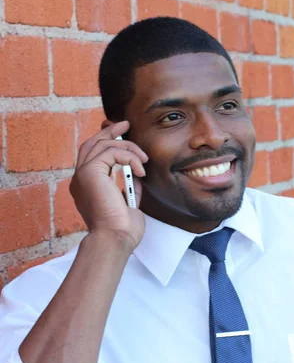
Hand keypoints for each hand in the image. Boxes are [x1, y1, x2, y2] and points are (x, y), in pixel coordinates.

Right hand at [70, 121, 148, 251]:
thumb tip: (137, 173)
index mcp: (87, 186)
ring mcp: (82, 175)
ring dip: (128, 148)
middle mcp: (80, 179)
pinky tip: (140, 170)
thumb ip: (129, 186)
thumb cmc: (122, 228)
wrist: (116, 238)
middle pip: (92, 144)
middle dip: (110, 131)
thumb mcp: (129, 202)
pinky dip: (130, 157)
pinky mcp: (89, 173)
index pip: (92, 155)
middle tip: (126, 124)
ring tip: (144, 159)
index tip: (123, 133)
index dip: (105, 140)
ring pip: (103, 144)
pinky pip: (111, 152)